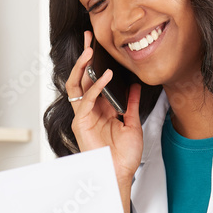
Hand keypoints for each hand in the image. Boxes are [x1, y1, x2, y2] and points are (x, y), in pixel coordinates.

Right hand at [66, 31, 142, 187]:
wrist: (120, 174)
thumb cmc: (123, 156)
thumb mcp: (133, 124)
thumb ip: (132, 104)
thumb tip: (136, 87)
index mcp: (100, 109)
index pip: (93, 80)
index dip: (95, 63)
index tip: (99, 45)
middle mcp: (89, 110)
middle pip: (81, 78)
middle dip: (83, 57)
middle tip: (88, 39)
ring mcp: (83, 116)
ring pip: (76, 85)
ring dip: (82, 67)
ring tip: (90, 51)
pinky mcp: (81, 123)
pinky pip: (86, 100)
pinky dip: (95, 86)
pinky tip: (105, 76)